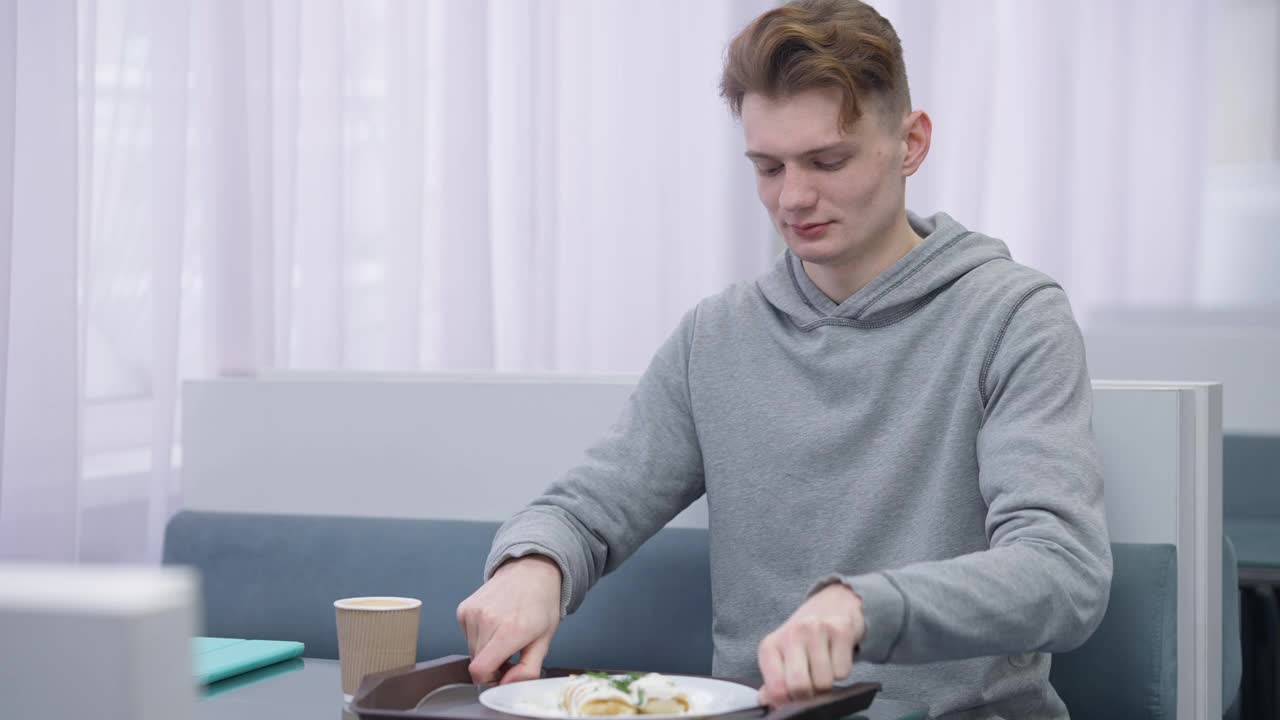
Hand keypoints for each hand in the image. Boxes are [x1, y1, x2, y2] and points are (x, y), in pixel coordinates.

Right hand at [457, 555, 562, 684]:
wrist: (531, 571)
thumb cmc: (541, 605)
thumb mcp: (544, 641)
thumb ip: (527, 670)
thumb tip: (506, 686)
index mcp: (510, 631)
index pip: (480, 670)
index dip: (490, 680)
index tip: (504, 673)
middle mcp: (487, 620)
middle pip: (477, 663)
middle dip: (492, 665)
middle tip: (510, 652)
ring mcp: (472, 612)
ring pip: (471, 650)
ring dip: (485, 650)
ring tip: (504, 634)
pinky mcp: (464, 609)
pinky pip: (467, 636)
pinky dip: (479, 636)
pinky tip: (494, 623)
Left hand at [757, 583, 864, 704]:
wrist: (833, 603)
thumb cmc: (804, 637)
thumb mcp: (782, 656)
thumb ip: (774, 680)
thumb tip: (766, 700)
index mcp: (770, 646)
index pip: (776, 689)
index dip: (788, 702)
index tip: (794, 698)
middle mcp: (791, 634)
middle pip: (800, 687)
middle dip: (809, 696)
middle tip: (812, 687)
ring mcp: (816, 629)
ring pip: (824, 682)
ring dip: (827, 683)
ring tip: (824, 668)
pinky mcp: (841, 630)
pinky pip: (843, 672)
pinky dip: (842, 672)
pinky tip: (836, 657)